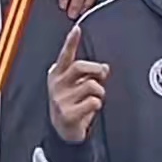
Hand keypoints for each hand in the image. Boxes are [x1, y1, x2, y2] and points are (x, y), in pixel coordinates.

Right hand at [47, 25, 108, 142]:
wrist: (63, 131)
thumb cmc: (71, 105)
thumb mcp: (76, 85)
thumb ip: (88, 74)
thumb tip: (104, 67)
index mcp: (57, 74)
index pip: (65, 55)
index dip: (71, 42)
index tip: (77, 29)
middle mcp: (56, 85)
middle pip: (79, 66)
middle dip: (96, 69)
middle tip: (102, 76)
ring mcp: (60, 99)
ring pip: (91, 86)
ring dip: (100, 92)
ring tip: (95, 98)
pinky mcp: (67, 113)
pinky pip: (93, 102)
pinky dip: (98, 105)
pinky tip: (91, 109)